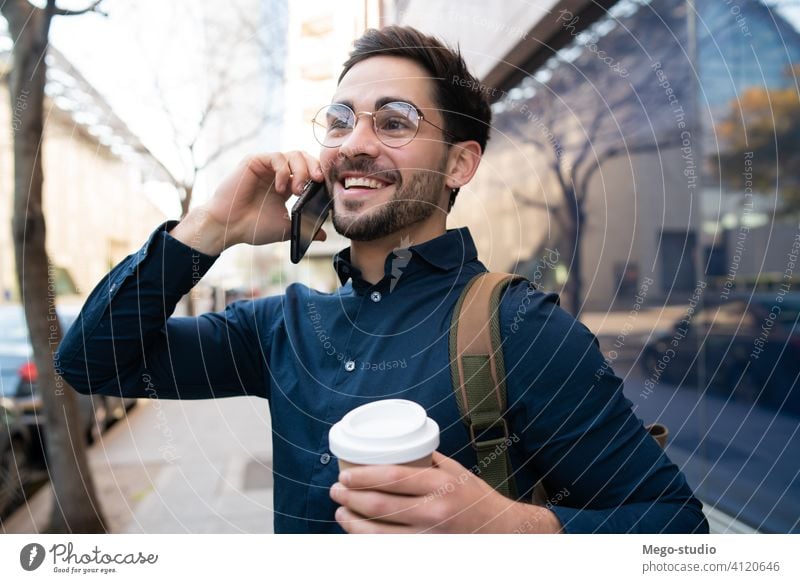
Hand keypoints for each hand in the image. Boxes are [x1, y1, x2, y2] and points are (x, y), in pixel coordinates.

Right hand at [171, 151, 326, 254]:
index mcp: (287, 186)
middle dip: (315, 167)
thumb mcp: (285, 229)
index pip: (310, 171)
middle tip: (318, 181)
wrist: (229, 227)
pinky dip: (283, 171)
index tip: (327, 189)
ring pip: (293, 154)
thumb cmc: (253, 228)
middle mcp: (278, 173)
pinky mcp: (255, 161)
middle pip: (304, 158)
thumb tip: (324, 236)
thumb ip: (304, 229)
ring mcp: (267, 166)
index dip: (320, 176)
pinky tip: (281, 188)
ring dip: (301, 170)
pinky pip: (277, 157)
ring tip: (299, 190)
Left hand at [329, 451, 560, 532]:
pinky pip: (391, 550)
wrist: (504, 532)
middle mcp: (435, 512)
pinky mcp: (428, 555)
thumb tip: (393, 448)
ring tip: (341, 514)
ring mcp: (430, 538)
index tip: (345, 475)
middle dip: (351, 499)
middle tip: (335, 491)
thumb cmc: (477, 498)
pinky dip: (370, 543)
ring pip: (380, 535)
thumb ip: (425, 460)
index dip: (363, 477)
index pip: (393, 478)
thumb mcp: (455, 470)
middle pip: (381, 507)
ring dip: (354, 524)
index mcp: (441, 485)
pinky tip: (359, 536)